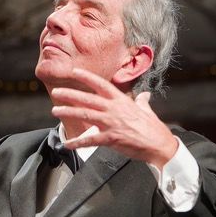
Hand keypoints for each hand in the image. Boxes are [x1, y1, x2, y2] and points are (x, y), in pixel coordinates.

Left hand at [50, 68, 177, 168]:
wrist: (159, 145)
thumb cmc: (154, 128)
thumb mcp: (147, 111)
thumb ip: (142, 101)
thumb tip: (145, 95)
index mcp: (121, 101)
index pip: (101, 85)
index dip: (87, 77)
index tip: (75, 72)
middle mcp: (114, 109)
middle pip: (88, 99)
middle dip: (70, 95)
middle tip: (56, 92)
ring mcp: (111, 123)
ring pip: (85, 115)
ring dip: (69, 112)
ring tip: (56, 110)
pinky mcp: (110, 138)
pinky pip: (90, 140)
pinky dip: (77, 142)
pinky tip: (67, 144)